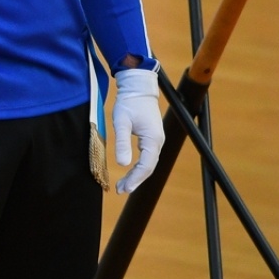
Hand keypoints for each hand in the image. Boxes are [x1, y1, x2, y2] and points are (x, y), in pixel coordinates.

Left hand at [113, 67, 163, 194]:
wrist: (138, 88)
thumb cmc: (129, 103)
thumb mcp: (121, 122)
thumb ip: (122, 142)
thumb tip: (122, 164)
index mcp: (153, 139)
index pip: (146, 166)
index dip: (135, 179)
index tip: (124, 188)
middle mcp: (158, 142)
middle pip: (148, 167)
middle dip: (135, 180)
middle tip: (120, 190)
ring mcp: (156, 140)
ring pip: (148, 163)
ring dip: (137, 175)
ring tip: (123, 185)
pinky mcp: (151, 138)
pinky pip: (147, 157)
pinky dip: (138, 167)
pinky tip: (129, 171)